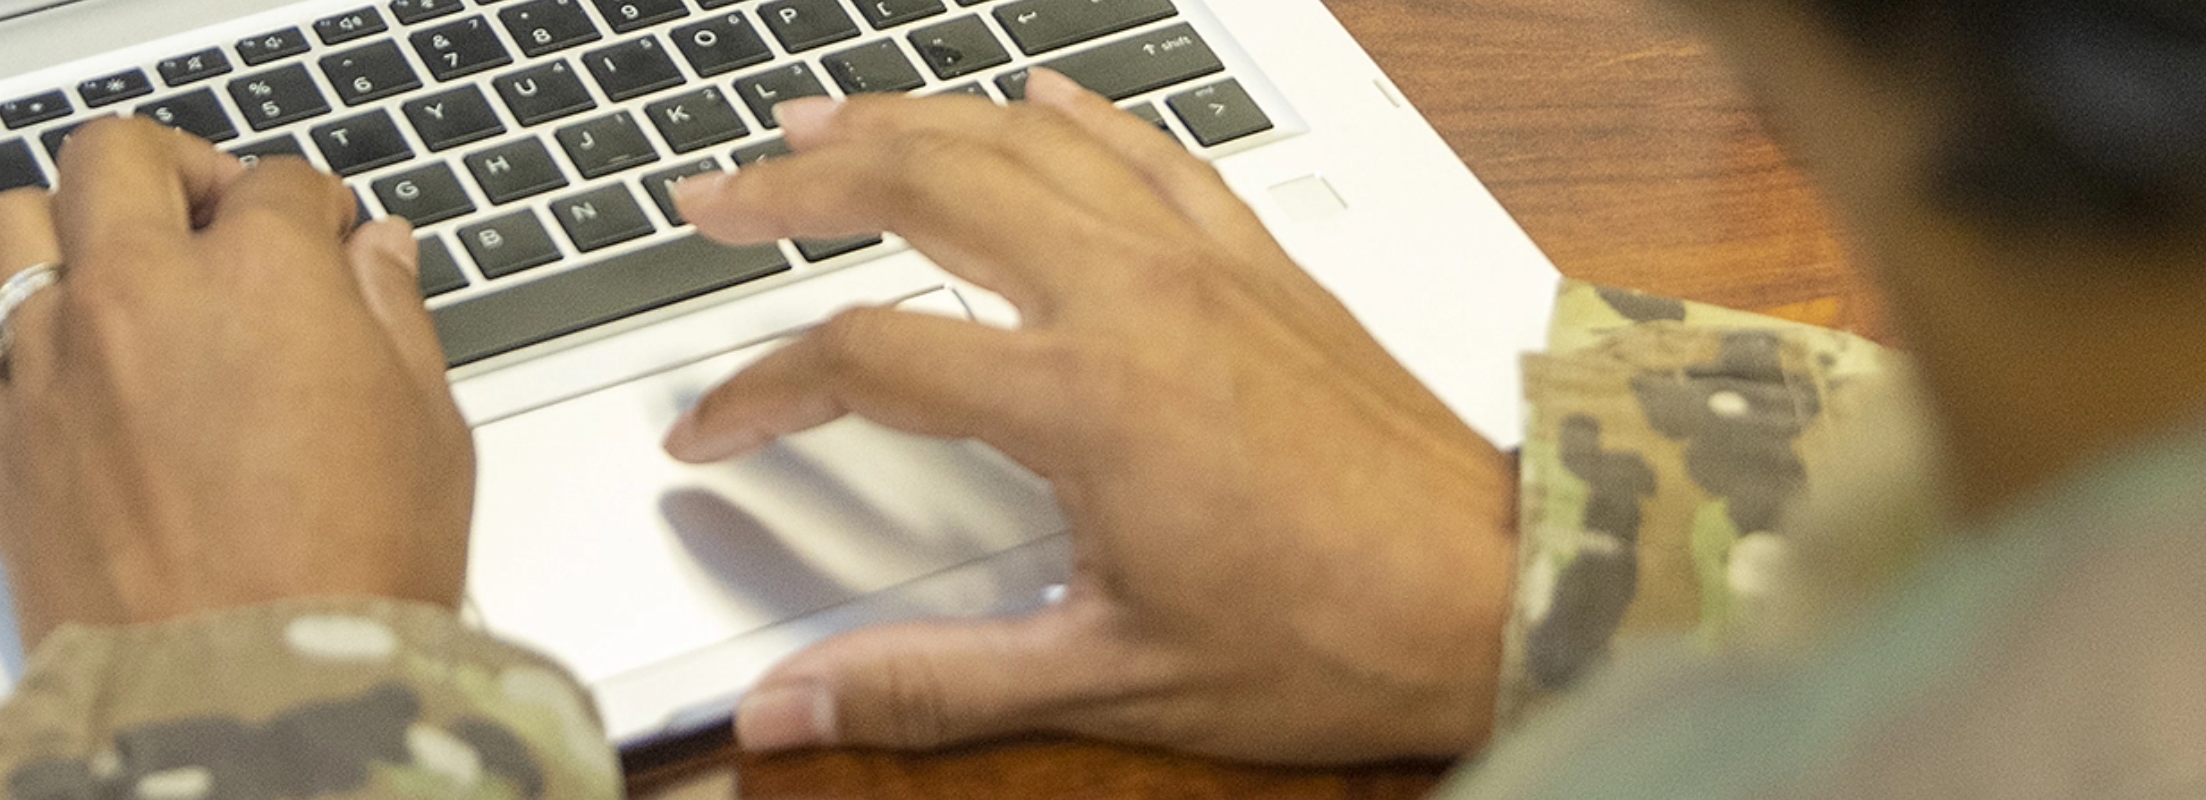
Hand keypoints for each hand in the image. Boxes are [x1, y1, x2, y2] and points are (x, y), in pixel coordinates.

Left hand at [0, 119, 473, 646]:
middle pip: (120, 156)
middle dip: (175, 171)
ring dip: (68, 224)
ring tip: (115, 267)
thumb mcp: (428, 434)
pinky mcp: (1, 437)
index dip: (313, 207)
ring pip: (15, 221)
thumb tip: (377, 256)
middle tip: (213, 214)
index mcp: (263, 276)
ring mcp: (55, 362)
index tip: (327, 238)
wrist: (245, 701)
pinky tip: (74, 367)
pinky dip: (19, 332)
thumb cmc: (347, 582)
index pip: (276, 183)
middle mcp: (141, 295)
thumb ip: (394, 319)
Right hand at [668, 72, 1517, 762]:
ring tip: (824, 119)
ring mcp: (1202, 265)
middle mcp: (1134, 300)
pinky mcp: (1260, 263)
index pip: (865, 357)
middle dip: (801, 180)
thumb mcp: (1109, 678)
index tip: (708, 432)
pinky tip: (1032, 98)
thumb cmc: (1332, 636)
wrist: (1496, 595)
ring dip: (911, 120)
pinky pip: (1145, 151)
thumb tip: (785, 708)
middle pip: (927, 186)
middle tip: (717, 195)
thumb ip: (928, 685)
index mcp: (1082, 399)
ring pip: (1026, 142)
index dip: (760, 389)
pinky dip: (1070, 115)